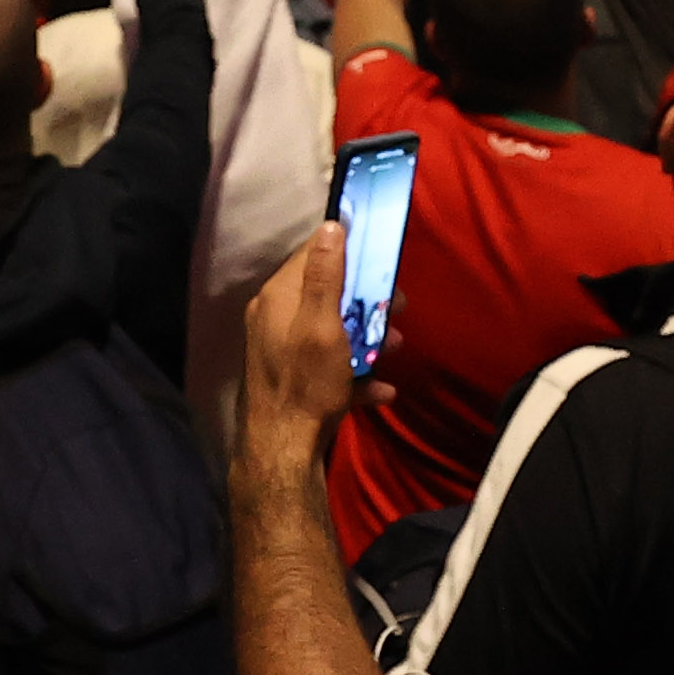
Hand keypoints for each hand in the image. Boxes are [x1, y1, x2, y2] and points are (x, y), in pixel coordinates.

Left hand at [241, 223, 373, 468]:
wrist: (282, 449)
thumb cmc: (305, 382)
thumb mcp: (322, 325)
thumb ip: (327, 276)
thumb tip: (332, 225)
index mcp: (279, 296)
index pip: (313, 251)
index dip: (349, 247)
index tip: (381, 254)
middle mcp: (274, 315)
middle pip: (327, 291)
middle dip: (366, 298)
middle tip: (398, 306)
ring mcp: (282, 347)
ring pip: (332, 328)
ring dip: (367, 336)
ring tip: (396, 346)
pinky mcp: (294, 375)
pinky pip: (329, 364)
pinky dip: (355, 373)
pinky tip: (382, 390)